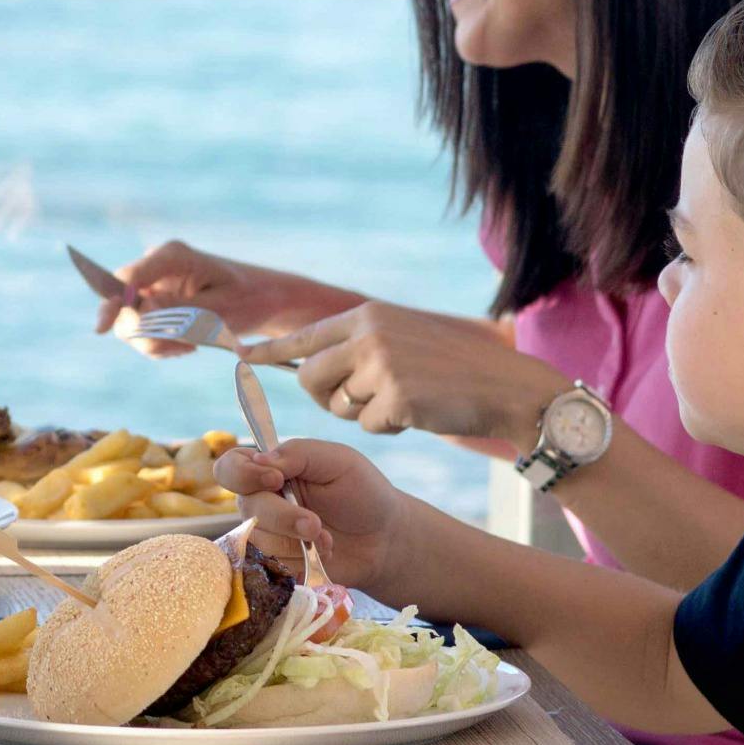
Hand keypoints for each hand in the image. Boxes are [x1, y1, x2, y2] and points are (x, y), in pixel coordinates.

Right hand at [104, 245, 355, 355]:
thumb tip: (137, 319)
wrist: (266, 300)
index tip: (100, 328)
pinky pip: (141, 331)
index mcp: (173, 255)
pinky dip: (161, 344)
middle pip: (123, 303)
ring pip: (130, 323)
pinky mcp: (155, 300)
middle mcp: (157, 265)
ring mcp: (154, 283)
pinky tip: (188, 343)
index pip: (129, 278)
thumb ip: (178, 313)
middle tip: (184, 346)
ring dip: (157, 342)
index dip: (112, 303)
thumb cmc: (250, 299)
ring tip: (192, 345)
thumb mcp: (219, 310)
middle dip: (147, 333)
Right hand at [218, 439, 423, 602]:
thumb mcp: (338, 460)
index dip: (243, 474)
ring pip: (258, 539)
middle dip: (282, 516)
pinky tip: (323, 553)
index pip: (231, 467)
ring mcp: (269, 534)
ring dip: (295, 541)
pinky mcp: (280, 563)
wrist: (386, 539)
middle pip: (247, 507)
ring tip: (327, 538)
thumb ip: (299, 453)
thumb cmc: (363, 492)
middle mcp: (262, 501)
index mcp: (271, 469)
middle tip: (315, 523)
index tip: (275, 478)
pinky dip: (301, 560)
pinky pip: (272, 564)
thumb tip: (260, 460)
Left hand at [248, 298, 559, 444]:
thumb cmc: (453, 368)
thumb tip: (308, 368)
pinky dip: (388, 428)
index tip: (239, 355)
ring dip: (364, 413)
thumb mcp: (403, 338)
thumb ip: (360, 346)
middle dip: (324, 398)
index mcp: (368, 316)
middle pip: (310, 378)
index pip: (306, 335)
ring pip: (339, 406)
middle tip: (356, 402)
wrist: (504, 385)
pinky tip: (418, 413)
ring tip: (403, 399)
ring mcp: (381, 366)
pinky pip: (367, 426)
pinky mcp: (395, 398)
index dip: (271, 350)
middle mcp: (368, 335)